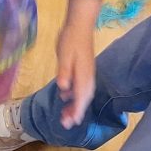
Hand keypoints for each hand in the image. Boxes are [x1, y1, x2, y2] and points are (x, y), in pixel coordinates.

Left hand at [55, 0, 98, 128]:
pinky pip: (80, 88)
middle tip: (65, 124)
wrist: (79, 26)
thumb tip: (63, 88)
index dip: (78, 110)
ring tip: (64, 116)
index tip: (73, 122)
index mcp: (84, 75)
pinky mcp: (83, 71)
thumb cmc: (70, 40)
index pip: (82, 97)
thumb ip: (64, 73)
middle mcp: (88, 77)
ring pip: (82, 94)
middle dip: (76, 112)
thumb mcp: (64, 56)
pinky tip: (64, 98)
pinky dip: (73, 96)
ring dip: (74, 106)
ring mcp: (86, 74)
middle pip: (84, 99)